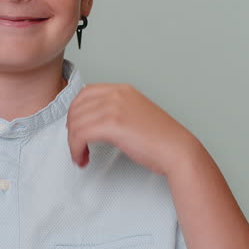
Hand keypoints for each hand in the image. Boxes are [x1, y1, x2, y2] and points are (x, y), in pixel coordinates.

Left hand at [65, 83, 195, 177]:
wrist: (177, 149)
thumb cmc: (161, 139)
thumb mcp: (136, 114)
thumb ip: (115, 112)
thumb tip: (93, 121)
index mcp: (122, 90)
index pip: (85, 93)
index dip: (75, 112)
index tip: (76, 128)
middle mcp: (116, 94)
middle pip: (77, 107)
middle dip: (71, 129)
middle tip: (76, 145)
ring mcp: (114, 107)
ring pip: (76, 123)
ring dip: (73, 143)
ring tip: (80, 155)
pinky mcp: (112, 124)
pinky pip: (80, 134)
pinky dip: (76, 149)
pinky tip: (82, 158)